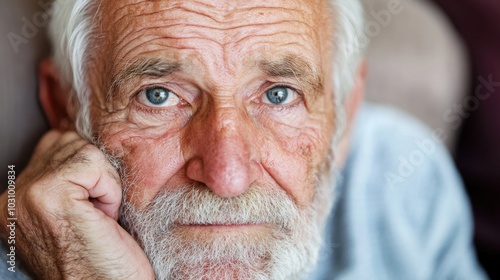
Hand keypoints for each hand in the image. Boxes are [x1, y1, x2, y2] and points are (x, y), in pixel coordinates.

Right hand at [0, 130, 153, 278]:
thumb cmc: (103, 259)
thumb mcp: (76, 210)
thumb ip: (68, 175)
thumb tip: (79, 133)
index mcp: (14, 200)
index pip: (56, 144)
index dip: (89, 169)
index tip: (92, 205)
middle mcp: (11, 197)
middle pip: (71, 141)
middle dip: (97, 177)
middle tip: (97, 217)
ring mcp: (25, 195)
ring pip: (84, 149)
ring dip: (105, 185)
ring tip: (98, 219)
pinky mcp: (47, 195)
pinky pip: (94, 163)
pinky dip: (110, 190)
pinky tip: (103, 218)